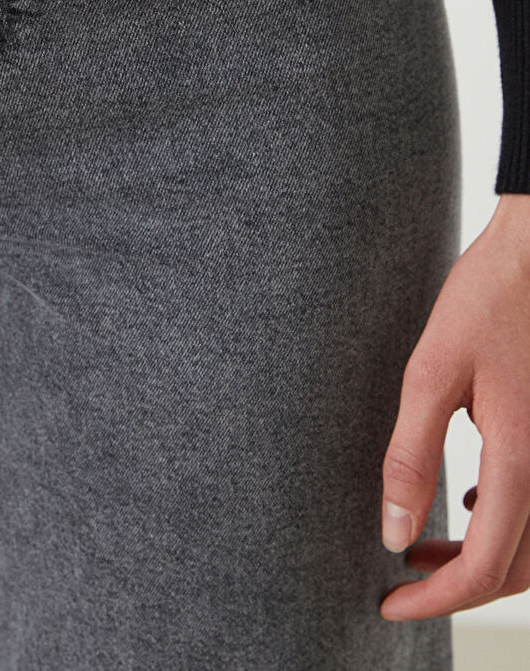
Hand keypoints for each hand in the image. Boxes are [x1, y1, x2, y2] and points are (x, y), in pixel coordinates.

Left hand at [379, 192, 529, 619]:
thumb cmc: (486, 298)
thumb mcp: (431, 371)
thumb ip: (411, 455)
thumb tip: (393, 533)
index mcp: (522, 459)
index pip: (486, 566)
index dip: (437, 599)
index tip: (388, 605)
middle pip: (518, 569)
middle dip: (458, 587)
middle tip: (400, 587)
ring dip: (482, 557)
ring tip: (422, 550)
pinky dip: (506, 521)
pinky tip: (469, 500)